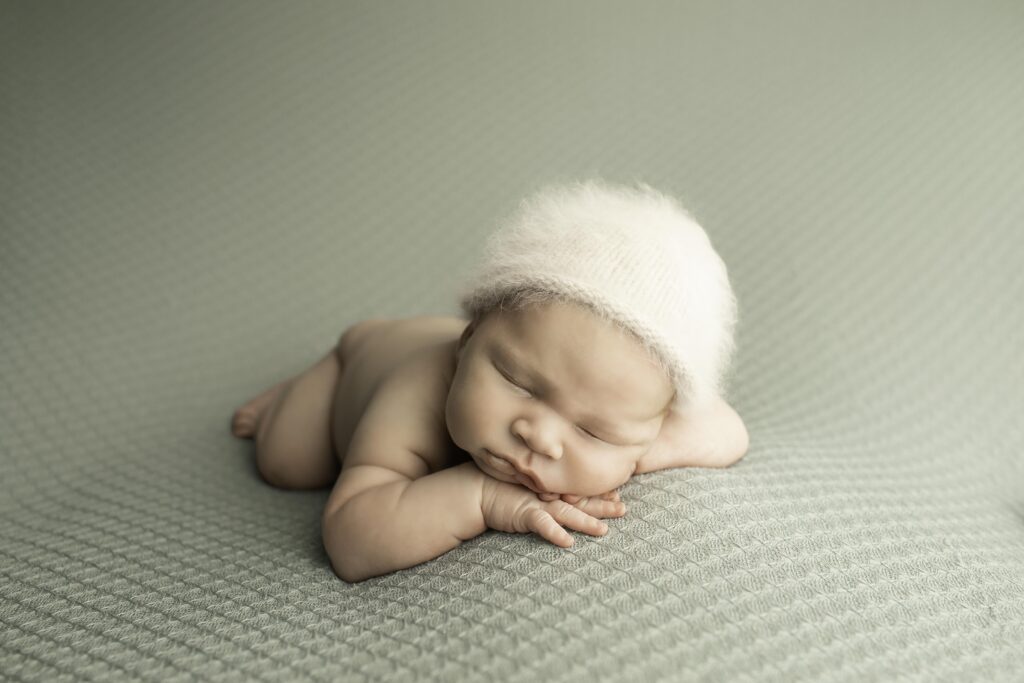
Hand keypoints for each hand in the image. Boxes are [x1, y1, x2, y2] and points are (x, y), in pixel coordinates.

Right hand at [481, 478, 623, 546]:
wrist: (476, 489)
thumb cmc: (500, 488)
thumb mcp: (526, 488)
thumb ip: (542, 489)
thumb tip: (559, 494)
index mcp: (551, 489)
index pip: (580, 492)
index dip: (598, 494)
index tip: (618, 495)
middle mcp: (548, 495)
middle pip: (580, 501)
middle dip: (602, 506)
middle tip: (623, 509)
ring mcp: (537, 504)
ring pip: (567, 513)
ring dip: (585, 522)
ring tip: (603, 531)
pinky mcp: (524, 514)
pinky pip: (542, 525)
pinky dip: (554, 533)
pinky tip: (567, 542)